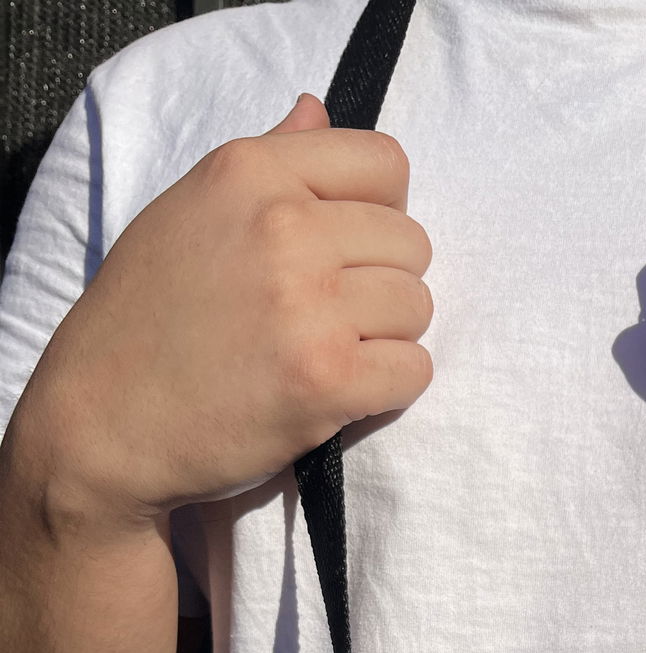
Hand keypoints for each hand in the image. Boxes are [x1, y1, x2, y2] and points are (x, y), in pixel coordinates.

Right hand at [21, 93, 432, 524]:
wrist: (103, 421)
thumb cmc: (145, 319)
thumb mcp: (190, 212)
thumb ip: (266, 164)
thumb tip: (318, 111)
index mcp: (251, 173)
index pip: (386, 164)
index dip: (380, 212)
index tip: (346, 250)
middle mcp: (285, 227)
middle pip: (410, 243)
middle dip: (383, 282)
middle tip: (330, 316)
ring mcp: (309, 305)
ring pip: (416, 307)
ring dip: (387, 337)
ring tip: (328, 352)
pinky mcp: (327, 379)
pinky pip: (413, 370)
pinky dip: (387, 387)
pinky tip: (339, 391)